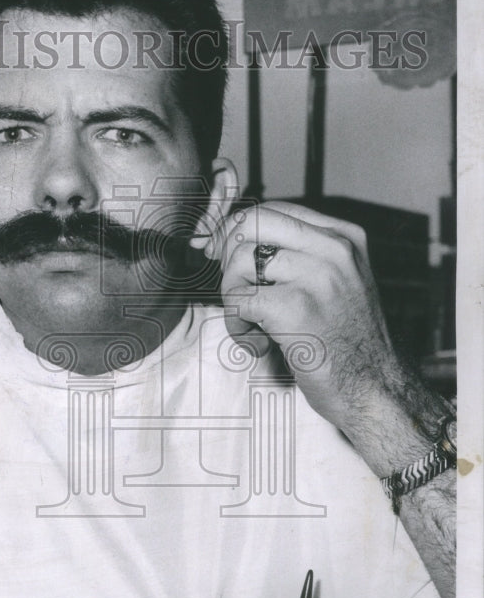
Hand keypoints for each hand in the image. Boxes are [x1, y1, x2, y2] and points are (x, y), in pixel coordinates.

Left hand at [214, 201, 403, 437]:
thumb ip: (299, 255)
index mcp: (344, 236)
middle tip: (231, 285)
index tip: (223, 253)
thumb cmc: (346, 340)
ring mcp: (315, 276)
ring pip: (238, 262)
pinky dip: (236, 327)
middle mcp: (333, 249)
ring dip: (231, 298)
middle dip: (226, 254)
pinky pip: (237, 302)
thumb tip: (232, 237)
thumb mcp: (337, 281)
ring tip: (253, 326)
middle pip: (250, 223)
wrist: (374, 388)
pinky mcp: (294, 308)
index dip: (238, 230)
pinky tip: (257, 344)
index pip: (272, 210)